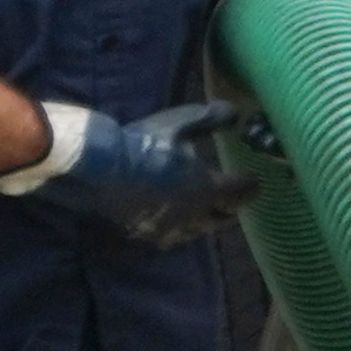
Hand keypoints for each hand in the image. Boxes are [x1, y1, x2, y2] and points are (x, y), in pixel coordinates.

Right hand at [0, 100, 265, 248]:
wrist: (96, 168)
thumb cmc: (142, 143)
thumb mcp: (178, 124)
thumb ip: (210, 120)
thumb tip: (237, 113)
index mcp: (207, 190)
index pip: (242, 192)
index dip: (250, 185)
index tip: (254, 180)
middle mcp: (194, 217)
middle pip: (223, 218)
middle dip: (230, 208)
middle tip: (233, 199)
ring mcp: (169, 231)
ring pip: (198, 231)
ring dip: (205, 220)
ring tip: (204, 210)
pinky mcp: (145, 237)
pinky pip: (171, 237)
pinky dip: (178, 228)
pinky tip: (171, 220)